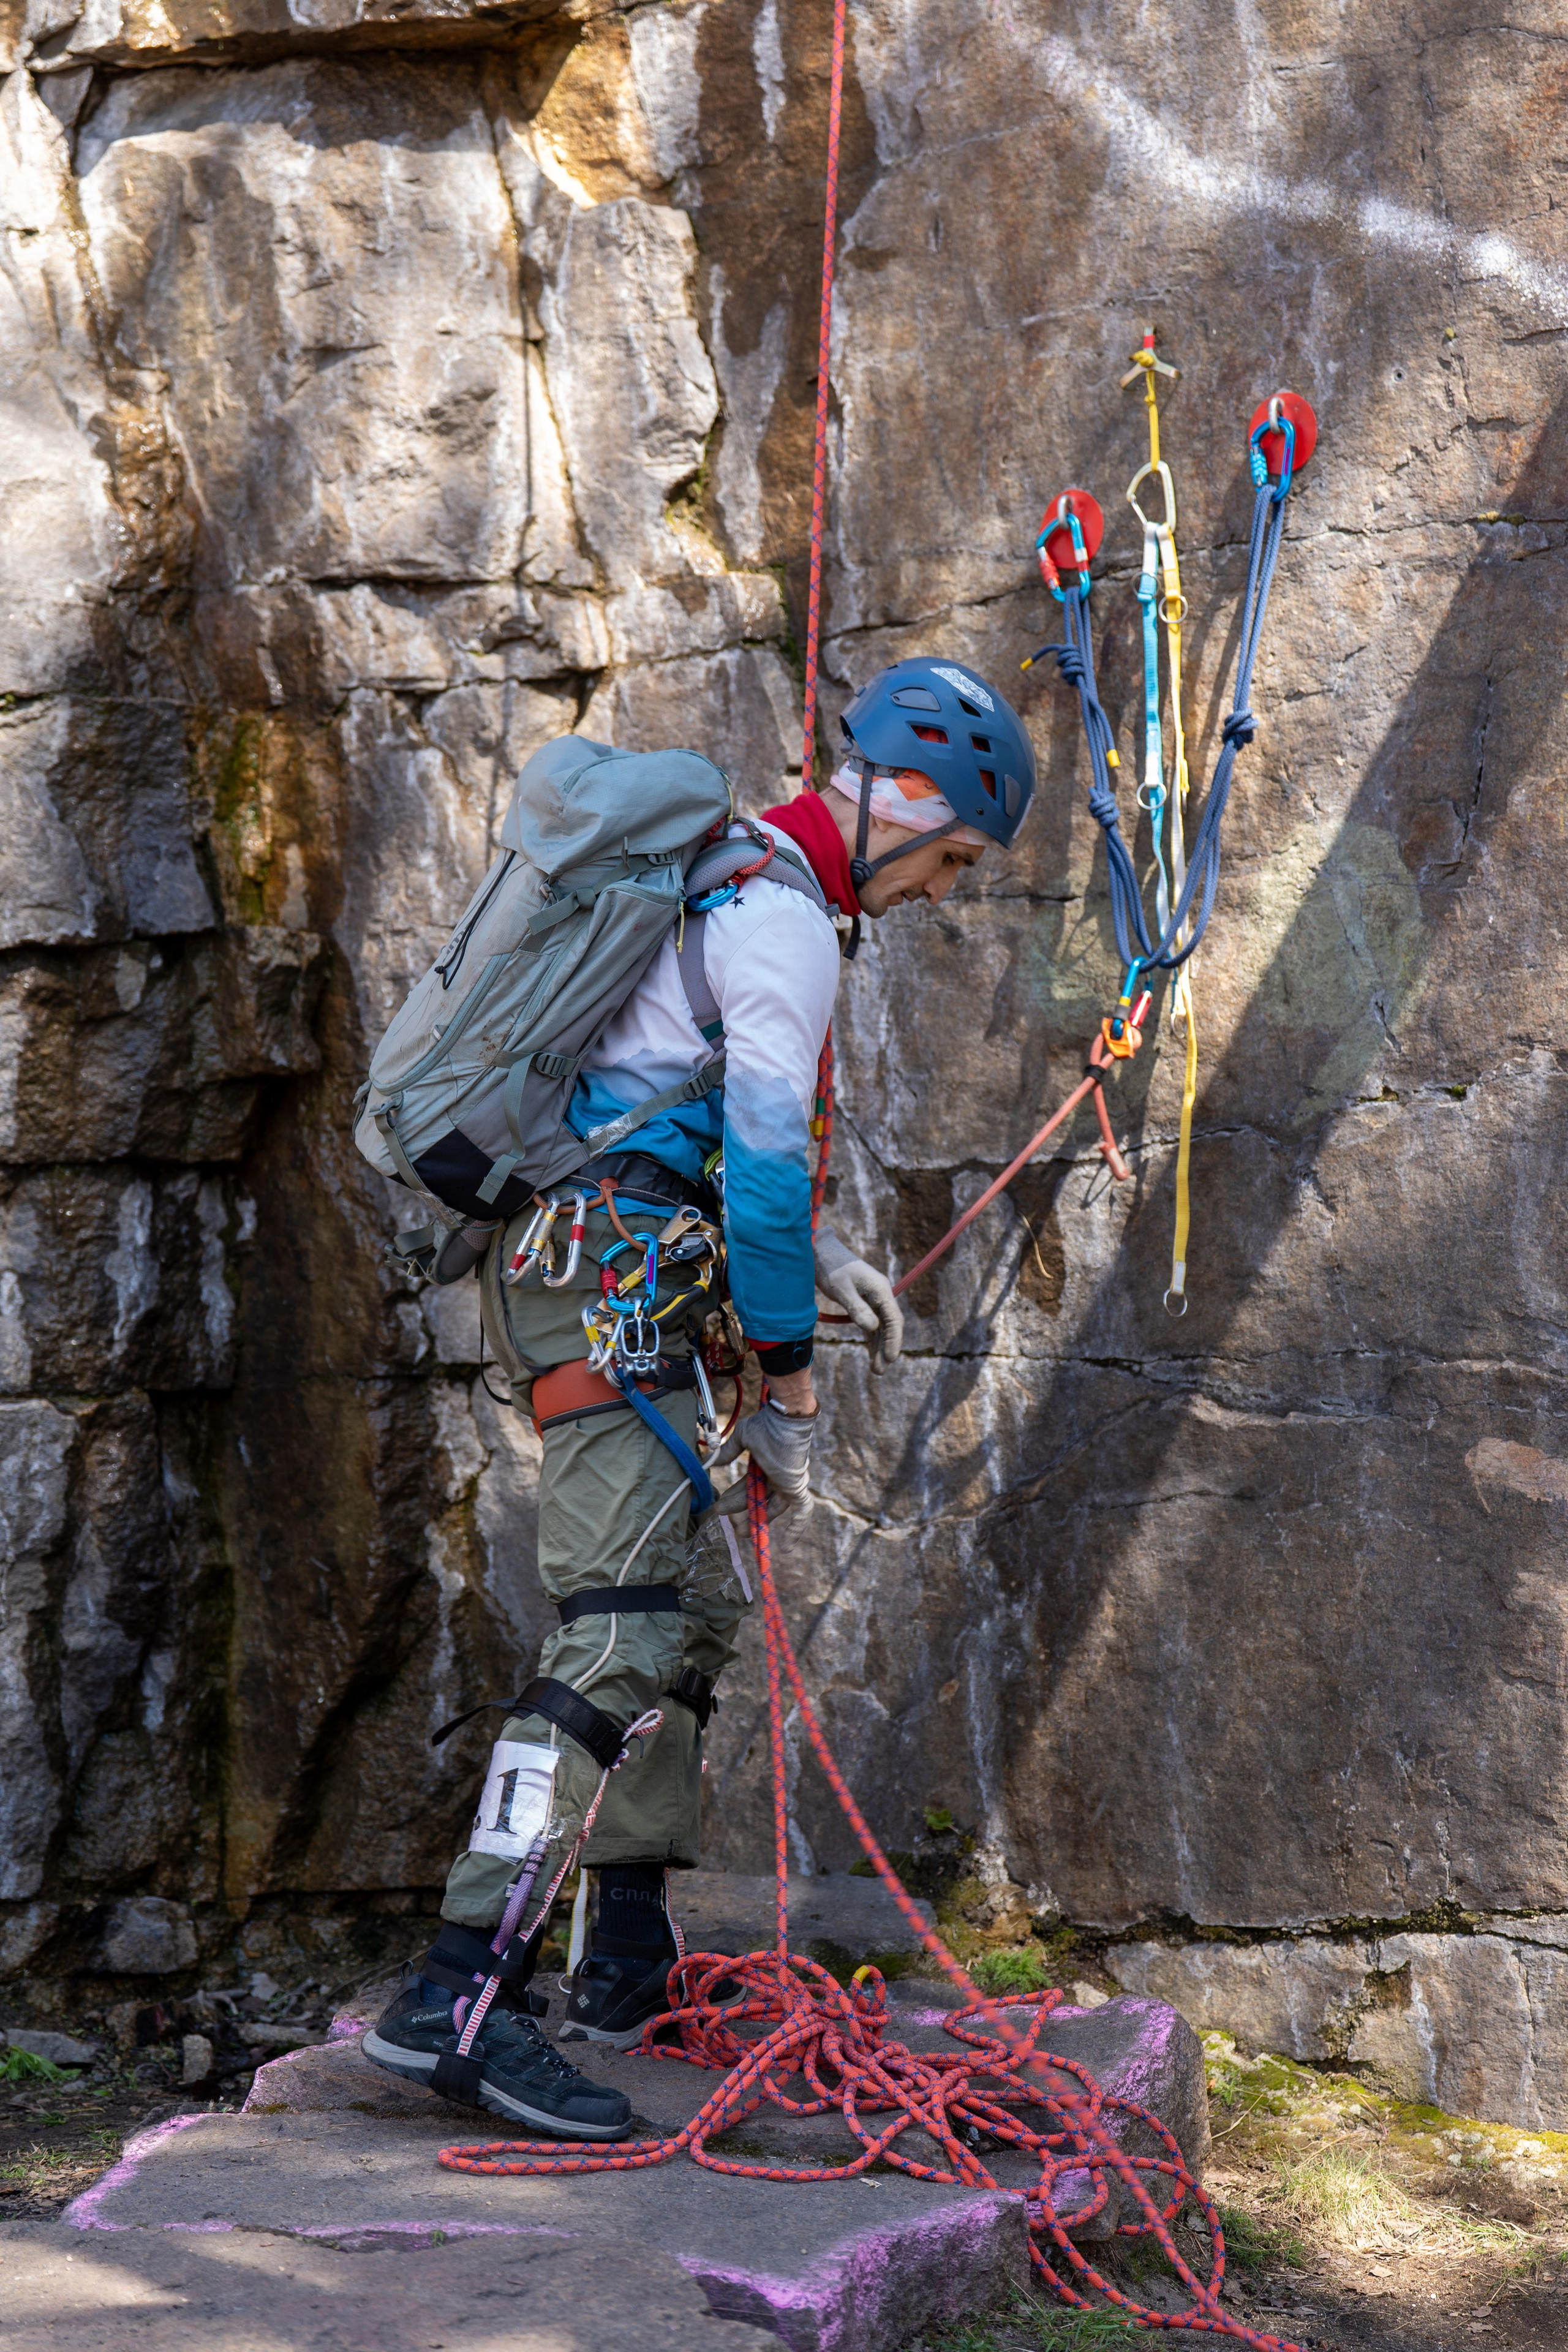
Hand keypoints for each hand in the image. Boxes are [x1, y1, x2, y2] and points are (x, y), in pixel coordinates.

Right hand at [708, 1397, 817, 1520]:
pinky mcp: (797, 1489)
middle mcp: (777, 1478)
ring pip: (771, 1510)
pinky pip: (801, 1513)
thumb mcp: (744, 1438)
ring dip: (756, 1522)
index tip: (719, 1509)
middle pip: (758, 1502)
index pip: (748, 1489)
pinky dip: (795, 1530)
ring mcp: (788, 1485)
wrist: (784, 1419)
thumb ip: (729, 1451)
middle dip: (742, 1514)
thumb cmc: (767, 1425)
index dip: (734, 1500)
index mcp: (765, 1468)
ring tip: (739, 1532)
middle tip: (728, 1523)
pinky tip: (785, 1548)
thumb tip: (712, 1461)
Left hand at [813, 1226, 903, 1366]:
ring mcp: (873, 1299)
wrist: (821, 1251)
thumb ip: (857, 1308)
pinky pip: (871, 1324)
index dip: (894, 1339)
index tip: (890, 1358)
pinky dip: (871, 1339)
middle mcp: (881, 1294)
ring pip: (881, 1327)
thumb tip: (873, 1328)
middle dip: (886, 1348)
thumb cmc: (830, 1267)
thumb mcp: (841, 1288)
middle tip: (880, 1371)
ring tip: (877, 1370)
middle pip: (889, 1326)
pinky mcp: (863, 1303)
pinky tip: (871, 1354)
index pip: (893, 1318)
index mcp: (880, 1289)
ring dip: (879, 1347)